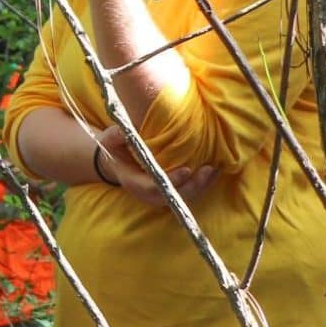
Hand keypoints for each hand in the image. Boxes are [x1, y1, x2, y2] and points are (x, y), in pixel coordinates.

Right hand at [95, 125, 217, 208]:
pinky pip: (187, 191)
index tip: (186, 170)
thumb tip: (122, 131)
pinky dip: (201, 183)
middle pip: (174, 196)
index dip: (171, 181)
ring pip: (184, 196)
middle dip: (194, 185)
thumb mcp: (109, 141)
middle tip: (209, 170)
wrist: (116, 164)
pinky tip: (214, 170)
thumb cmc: (114, 150)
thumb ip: (116, 136)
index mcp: (134, 182)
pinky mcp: (169, 191)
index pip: (154, 187)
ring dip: (202, 185)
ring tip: (216, 169)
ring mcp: (160, 195)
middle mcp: (148, 194)